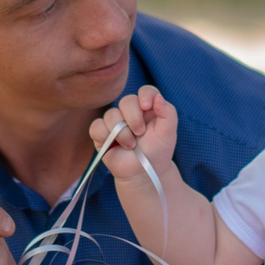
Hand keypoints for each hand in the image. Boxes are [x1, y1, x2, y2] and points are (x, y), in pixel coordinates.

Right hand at [88, 85, 179, 203]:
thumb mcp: (168, 133)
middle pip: (126, 101)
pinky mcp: (101, 133)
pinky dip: (105, 135)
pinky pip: (97, 126)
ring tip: (130, 146)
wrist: (144, 173)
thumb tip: (158, 97)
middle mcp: (131, 112)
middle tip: (140, 133)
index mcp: (148, 109)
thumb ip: (168, 113)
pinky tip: (114, 145)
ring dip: (122, 132)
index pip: (146, 91)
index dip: (145, 95)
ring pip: (111, 114)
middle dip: (134, 117)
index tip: (146, 106)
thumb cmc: (157, 152)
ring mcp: (114, 122)